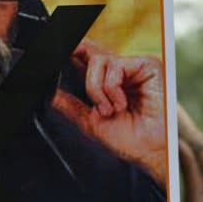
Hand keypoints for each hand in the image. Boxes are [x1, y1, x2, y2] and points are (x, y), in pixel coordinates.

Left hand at [51, 39, 166, 185]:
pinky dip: (111, 88)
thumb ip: (71, 106)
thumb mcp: (91, 122)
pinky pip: (114, 66)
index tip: (53, 58)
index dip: (70, 53)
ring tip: (110, 109)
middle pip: (88, 50)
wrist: (152, 150)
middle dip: (76, 60)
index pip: (85, 58)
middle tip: (75, 78)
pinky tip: (122, 104)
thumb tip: (50, 94)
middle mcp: (120, 70)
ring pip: (97, 60)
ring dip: (96, 89)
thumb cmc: (130, 139)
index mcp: (108, 81)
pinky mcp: (147, 64)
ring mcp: (134, 66)